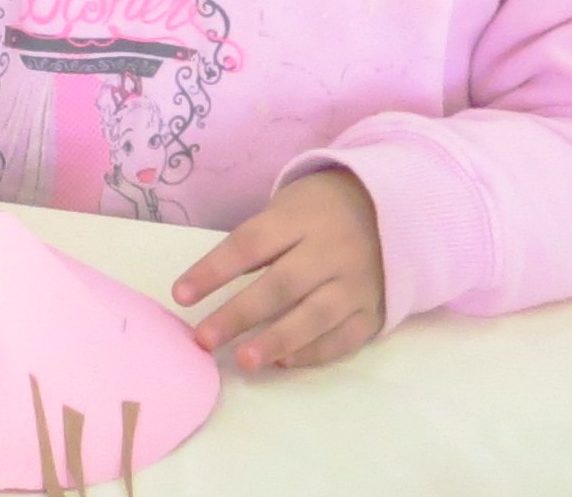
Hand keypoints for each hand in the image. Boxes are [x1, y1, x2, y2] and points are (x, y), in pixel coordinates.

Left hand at [175, 168, 386, 370]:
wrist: (390, 210)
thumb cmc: (319, 210)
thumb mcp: (286, 209)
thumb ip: (257, 243)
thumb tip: (210, 284)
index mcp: (300, 218)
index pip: (249, 244)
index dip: (213, 270)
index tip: (180, 295)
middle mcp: (331, 251)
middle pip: (281, 285)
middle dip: (240, 314)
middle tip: (204, 339)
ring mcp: (356, 283)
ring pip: (315, 316)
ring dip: (276, 340)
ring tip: (244, 361)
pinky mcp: (374, 310)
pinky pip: (344, 337)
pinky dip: (314, 352)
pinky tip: (283, 362)